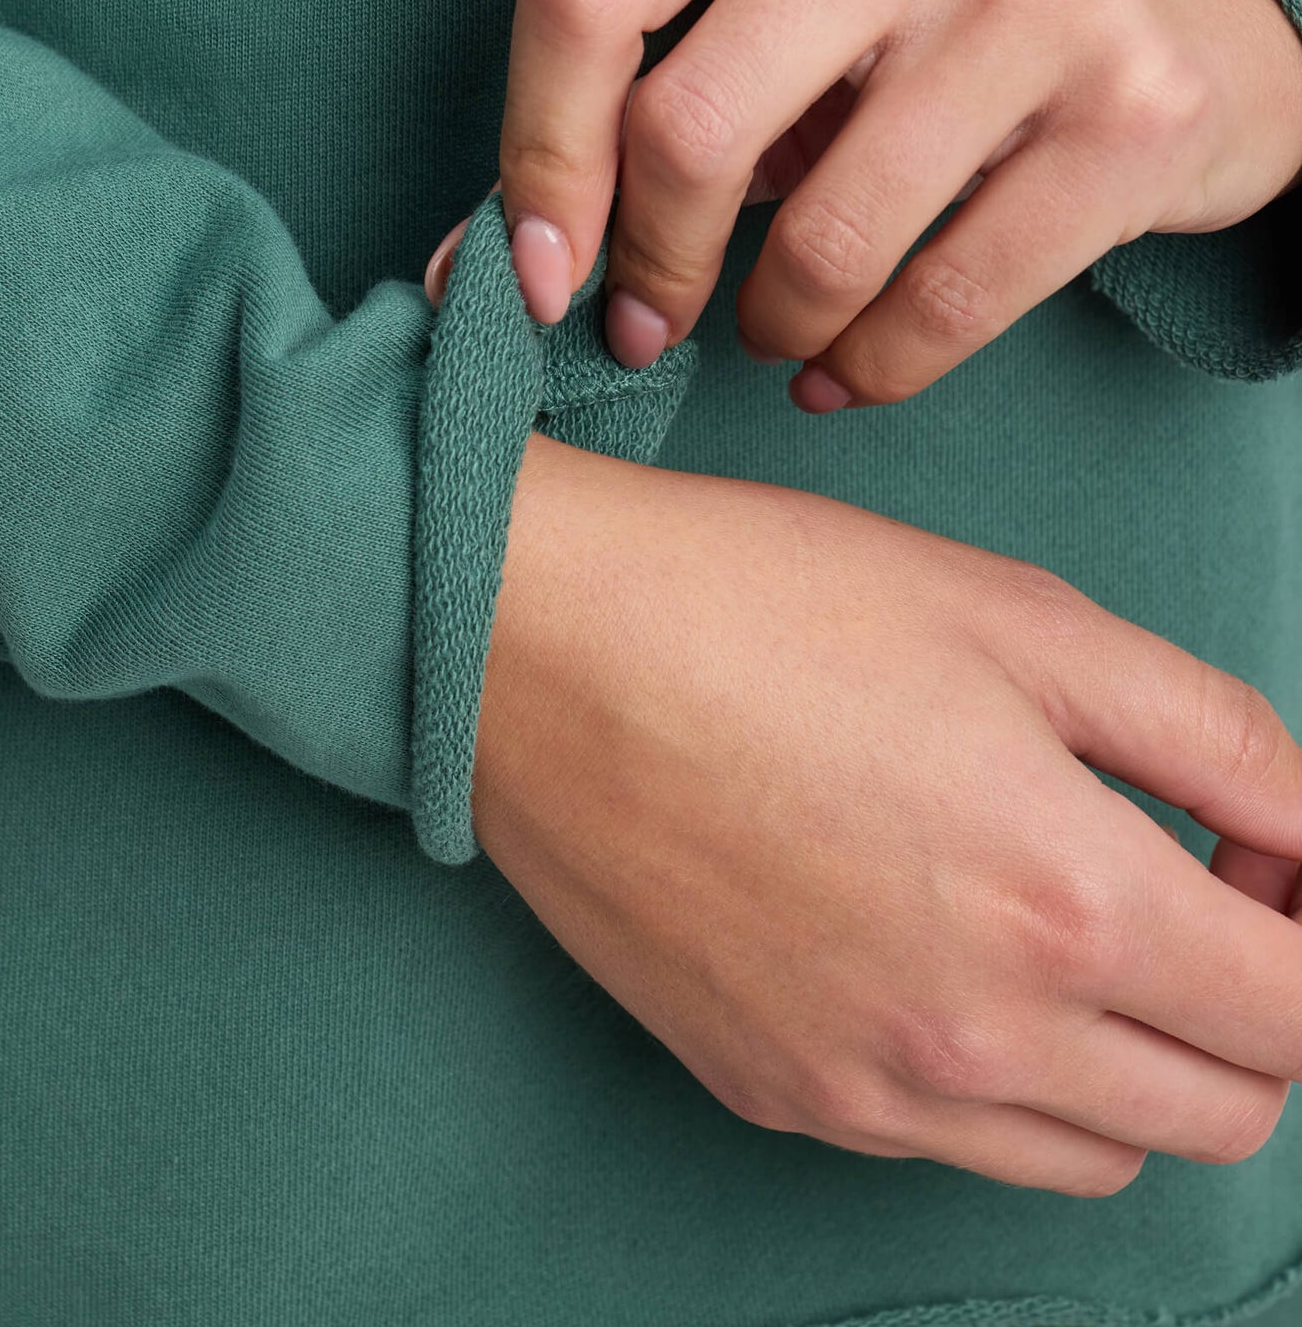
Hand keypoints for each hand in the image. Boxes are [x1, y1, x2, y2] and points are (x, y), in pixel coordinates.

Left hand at [468, 0, 1301, 406]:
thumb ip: (658, 63)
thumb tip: (482, 266)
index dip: (534, 155)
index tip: (536, 270)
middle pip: (688, 124)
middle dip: (647, 265)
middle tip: (648, 321)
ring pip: (823, 239)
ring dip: (771, 325)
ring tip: (775, 331)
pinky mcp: (1136, 106)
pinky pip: (945, 302)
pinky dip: (874, 369)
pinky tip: (851, 370)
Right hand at [474, 432, 1301, 1192]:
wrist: (535, 646)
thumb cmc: (763, 602)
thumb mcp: (1021, 616)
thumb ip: (1212, 734)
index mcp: (1063, 902)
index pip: (1300, 1015)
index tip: (1258, 851)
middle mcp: (977, 1040)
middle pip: (1225, 1112)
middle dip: (1250, 1006)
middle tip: (1181, 881)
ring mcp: (867, 1091)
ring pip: (1096, 1157)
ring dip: (1130, 1059)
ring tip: (1052, 918)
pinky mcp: (777, 1096)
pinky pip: (948, 1144)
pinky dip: (992, 1077)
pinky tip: (925, 944)